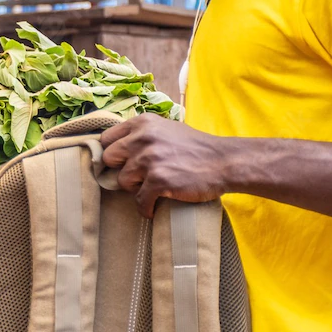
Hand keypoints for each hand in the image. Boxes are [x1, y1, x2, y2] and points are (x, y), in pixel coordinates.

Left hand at [100, 114, 228, 217]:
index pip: (107, 139)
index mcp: (142, 123)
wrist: (224, 162)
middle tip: (137, 177)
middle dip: (121, 169)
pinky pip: (139, 201)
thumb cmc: (195, 147)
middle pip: (109, 159)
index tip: (120, 163)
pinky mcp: (159, 180)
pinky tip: (152, 208)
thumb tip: (115, 147)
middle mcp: (142, 138)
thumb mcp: (165, 129)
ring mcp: (149, 159)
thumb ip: (141, 134)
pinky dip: (145, 207)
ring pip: (122, 181)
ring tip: (152, 189)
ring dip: (135, 188)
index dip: (113, 153)